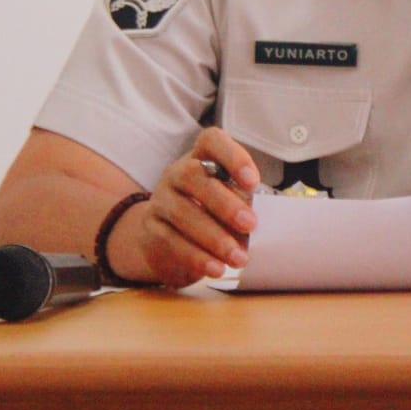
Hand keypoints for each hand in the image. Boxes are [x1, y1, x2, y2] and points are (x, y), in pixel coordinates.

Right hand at [124, 127, 260, 286]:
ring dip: (214, 237)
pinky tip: (216, 268)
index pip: (211, 141)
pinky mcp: (151, 228)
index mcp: (201, 158)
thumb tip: (259, 222)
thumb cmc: (207, 213)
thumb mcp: (227, 202)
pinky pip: (172, 241)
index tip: (253, 183)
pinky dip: (197, 257)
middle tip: (250, 225)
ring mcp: (160, 199)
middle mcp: (176, 173)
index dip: (233, 157)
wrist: (162, 238)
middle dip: (224, 202)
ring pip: (182, 212)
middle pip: (192, 176)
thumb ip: (241, 203)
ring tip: (238, 257)